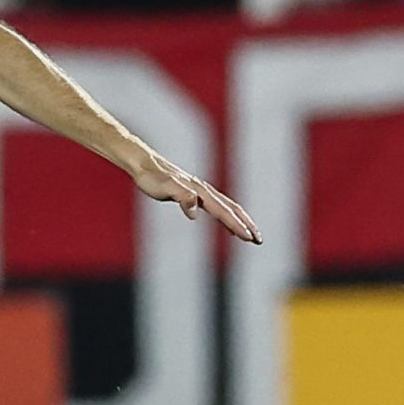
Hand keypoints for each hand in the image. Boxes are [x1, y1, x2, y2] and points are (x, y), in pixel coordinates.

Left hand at [131, 150, 259, 242]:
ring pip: (227, 207)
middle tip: (259, 241)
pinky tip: (227, 226)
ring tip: (251, 236)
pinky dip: (226, 217)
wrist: (144, 164)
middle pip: (232, 209)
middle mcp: (204, 191)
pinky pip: (217, 206)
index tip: (250, 238)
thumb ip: (181, 198)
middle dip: (246, 225)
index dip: (237, 225)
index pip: (224, 211)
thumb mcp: (164, 188)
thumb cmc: (152, 178)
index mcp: (200, 192)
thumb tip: (194, 213)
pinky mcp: (194, 193)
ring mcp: (200, 191)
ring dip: (240, 221)